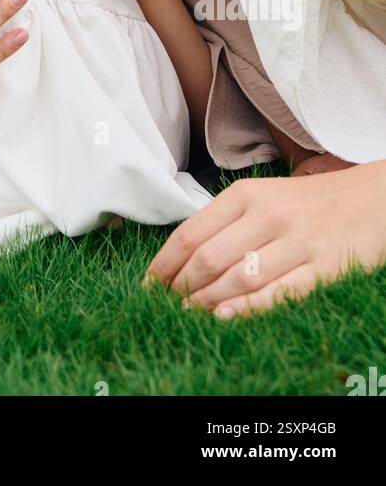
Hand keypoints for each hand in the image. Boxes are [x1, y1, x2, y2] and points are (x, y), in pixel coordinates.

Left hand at [144, 160, 385, 316]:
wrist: (373, 199)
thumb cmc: (308, 203)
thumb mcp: (264, 195)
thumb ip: (226, 220)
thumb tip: (180, 257)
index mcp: (248, 194)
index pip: (192, 232)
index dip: (164, 264)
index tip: (148, 285)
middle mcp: (270, 215)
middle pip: (210, 258)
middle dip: (182, 288)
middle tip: (168, 306)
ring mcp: (299, 242)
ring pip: (240, 277)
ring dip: (208, 302)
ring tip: (189, 315)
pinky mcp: (326, 268)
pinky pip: (281, 292)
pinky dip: (250, 308)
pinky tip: (226, 316)